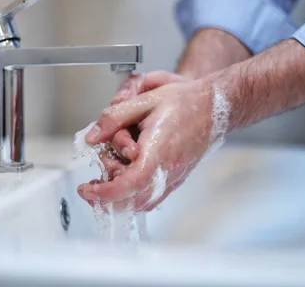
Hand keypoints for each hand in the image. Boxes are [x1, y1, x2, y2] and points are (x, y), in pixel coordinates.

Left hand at [77, 78, 228, 211]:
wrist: (215, 105)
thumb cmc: (185, 101)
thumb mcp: (144, 100)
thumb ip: (114, 118)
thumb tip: (92, 137)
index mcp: (159, 149)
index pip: (133, 183)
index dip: (108, 192)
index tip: (89, 189)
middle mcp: (168, 169)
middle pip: (133, 200)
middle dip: (106, 197)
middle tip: (91, 183)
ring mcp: (174, 177)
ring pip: (141, 203)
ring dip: (119, 197)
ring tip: (105, 178)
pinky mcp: (176, 179)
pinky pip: (152, 198)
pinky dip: (133, 195)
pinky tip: (122, 179)